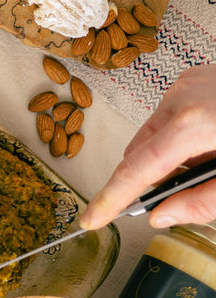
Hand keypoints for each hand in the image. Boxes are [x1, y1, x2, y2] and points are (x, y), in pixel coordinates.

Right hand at [83, 64, 215, 229]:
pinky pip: (172, 115)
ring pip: (156, 133)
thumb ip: (204, 202)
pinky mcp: (196, 78)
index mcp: (193, 124)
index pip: (137, 171)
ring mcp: (187, 83)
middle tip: (174, 199)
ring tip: (210, 165)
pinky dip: (182, 138)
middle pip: (141, 150)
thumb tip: (163, 215)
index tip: (92, 219)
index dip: (111, 198)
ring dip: (169, 158)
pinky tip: (211, 146)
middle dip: (149, 179)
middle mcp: (181, 97)